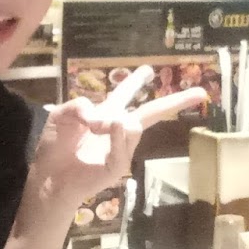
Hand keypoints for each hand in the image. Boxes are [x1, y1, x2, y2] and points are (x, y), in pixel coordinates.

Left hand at [30, 66, 207, 210]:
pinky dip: (116, 136)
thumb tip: (107, 118)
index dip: (136, 82)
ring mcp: (121, 149)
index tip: (150, 70)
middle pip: (150, 113)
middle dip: (174, 102)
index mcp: (104, 115)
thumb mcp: (61, 116)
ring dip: (116, 120)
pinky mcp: (117, 168)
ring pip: (133, 126)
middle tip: (200, 93)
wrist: (47, 178)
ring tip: (92, 127)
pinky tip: (107, 128)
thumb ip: (80, 106)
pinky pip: (123, 149)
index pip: (124, 95)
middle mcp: (117, 130)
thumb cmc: (54, 147)